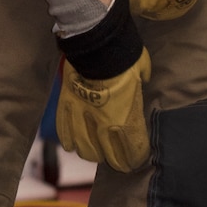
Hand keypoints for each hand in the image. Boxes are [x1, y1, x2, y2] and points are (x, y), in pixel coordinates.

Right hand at [56, 47, 151, 172]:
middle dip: (113, 160)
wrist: (98, 45)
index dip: (134, 158)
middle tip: (116, 160)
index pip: (130, 149)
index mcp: (124, 117)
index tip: (135, 161)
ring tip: (93, 153)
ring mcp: (81, 115)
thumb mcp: (142, 70)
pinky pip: (64, 129)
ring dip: (90, 153)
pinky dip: (68, 140)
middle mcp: (102, 123)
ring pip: (83, 147)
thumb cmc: (125, 57)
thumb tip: (143, 78)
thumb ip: (142, 79)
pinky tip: (71, 146)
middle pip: (106, 154)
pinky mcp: (65, 104)